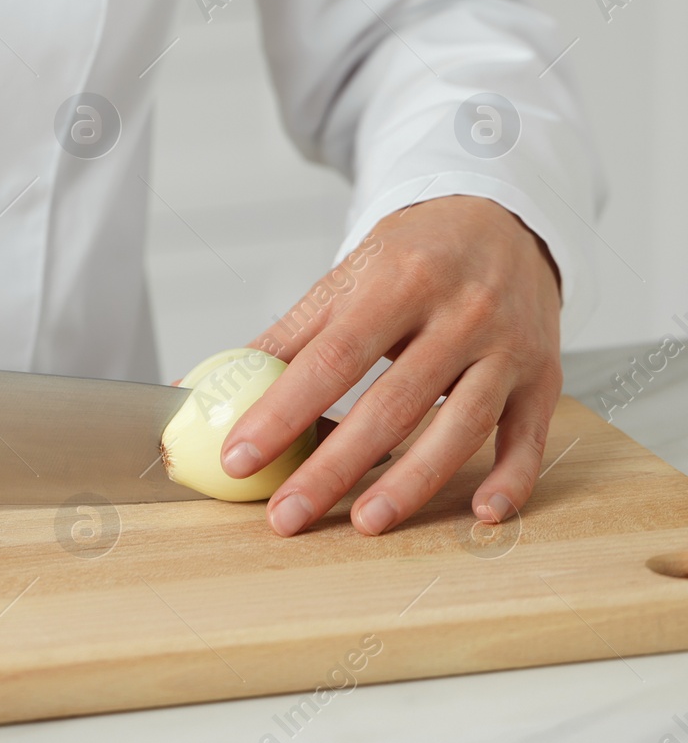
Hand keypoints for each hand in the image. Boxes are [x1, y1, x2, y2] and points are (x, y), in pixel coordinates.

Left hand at [220, 195, 562, 536]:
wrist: (502, 219)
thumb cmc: (413, 257)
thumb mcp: (346, 280)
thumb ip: (282, 339)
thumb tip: (199, 390)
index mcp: (399, 281)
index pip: (332, 358)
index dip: (282, 412)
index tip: (239, 457)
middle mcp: (460, 313)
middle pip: (393, 404)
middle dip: (335, 467)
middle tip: (287, 515)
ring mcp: (508, 346)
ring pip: (461, 426)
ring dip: (413, 482)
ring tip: (367, 523)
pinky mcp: (544, 375)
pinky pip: (529, 434)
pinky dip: (511, 477)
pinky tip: (481, 514)